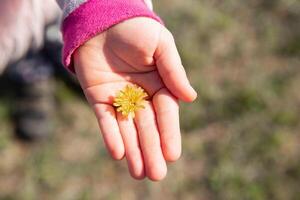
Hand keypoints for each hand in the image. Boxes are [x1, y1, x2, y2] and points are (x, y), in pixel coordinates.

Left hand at [73, 17, 196, 180]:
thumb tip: (190, 98)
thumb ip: (174, 71)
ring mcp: (119, 99)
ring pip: (128, 129)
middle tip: (157, 175)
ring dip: (133, 151)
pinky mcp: (99, 98)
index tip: (172, 155)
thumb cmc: (136, 29)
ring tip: (139, 174)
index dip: (169, 134)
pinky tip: (118, 153)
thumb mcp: (161, 45)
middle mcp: (141, 96)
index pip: (166, 114)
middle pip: (148, 127)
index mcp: (159, 85)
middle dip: (152, 150)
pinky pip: (105, 119)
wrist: (103, 21)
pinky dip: (111, 135)